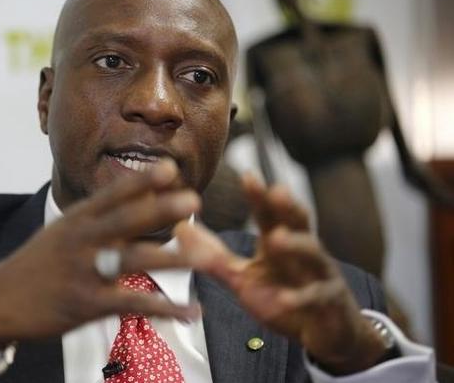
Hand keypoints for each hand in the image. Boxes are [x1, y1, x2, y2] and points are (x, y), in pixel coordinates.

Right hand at [0, 160, 201, 351]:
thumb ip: (95, 218)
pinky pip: (133, 304)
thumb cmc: (35, 265)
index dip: (141, 181)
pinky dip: (165, 308)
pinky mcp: (87, 304)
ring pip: (133, 260)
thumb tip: (135, 197)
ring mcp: (84, 271)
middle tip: (192, 201)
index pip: (111, 195)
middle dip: (160, 210)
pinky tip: (189, 311)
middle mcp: (81, 240)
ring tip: (204, 257)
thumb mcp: (60, 232)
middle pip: (125, 220)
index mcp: (75, 220)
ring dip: (172, 258)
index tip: (170, 168)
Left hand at [175, 173, 387, 374]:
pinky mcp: (328, 302)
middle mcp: (303, 252)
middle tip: (275, 191)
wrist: (325, 331)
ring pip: (312, 253)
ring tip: (274, 239)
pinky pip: (315, 297)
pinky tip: (283, 300)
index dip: (260, 195)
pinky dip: (299, 298)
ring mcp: (319, 274)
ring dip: (294, 244)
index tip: (248, 175)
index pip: (269, 214)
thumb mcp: (243, 277)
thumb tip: (179, 229)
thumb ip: (213, 255)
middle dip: (287, 206)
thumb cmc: (282, 297)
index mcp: (280, 242)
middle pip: (299, 223)